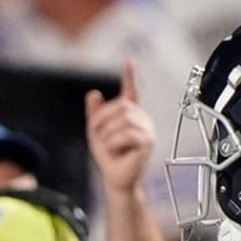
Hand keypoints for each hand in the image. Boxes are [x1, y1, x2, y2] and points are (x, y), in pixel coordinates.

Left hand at [86, 61, 155, 195]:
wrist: (115, 178)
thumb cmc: (109, 157)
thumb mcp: (97, 134)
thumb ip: (95, 115)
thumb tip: (93, 94)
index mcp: (130, 115)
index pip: (131, 92)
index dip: (129, 77)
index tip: (128, 61)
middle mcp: (141, 118)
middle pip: (120, 107)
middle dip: (102, 122)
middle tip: (98, 138)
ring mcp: (146, 129)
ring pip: (122, 120)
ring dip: (107, 135)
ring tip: (108, 147)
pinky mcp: (147, 141)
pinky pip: (126, 134)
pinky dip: (114, 143)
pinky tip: (116, 151)